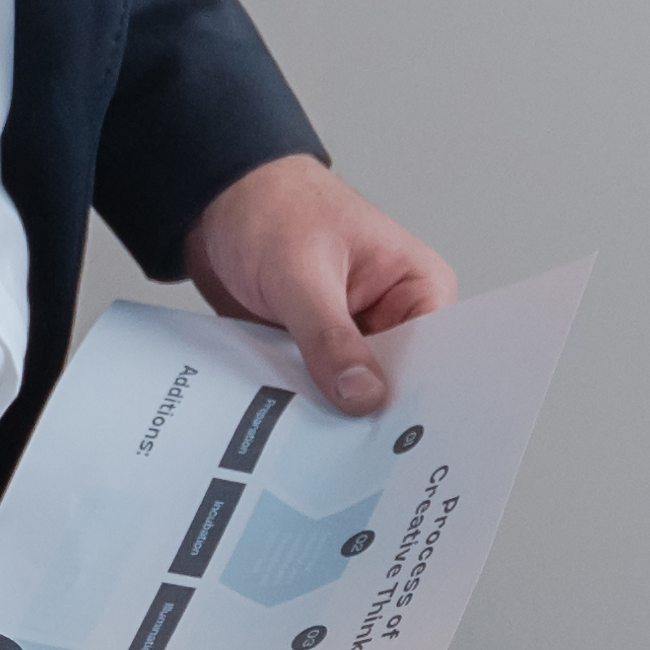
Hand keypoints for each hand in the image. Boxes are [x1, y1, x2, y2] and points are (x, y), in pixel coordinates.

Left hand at [183, 153, 452, 413]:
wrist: (214, 200)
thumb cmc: (272, 206)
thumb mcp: (303, 273)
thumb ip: (331, 337)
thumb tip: (363, 396)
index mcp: (416, 285)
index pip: (434, 358)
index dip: (414, 397)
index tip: (392, 434)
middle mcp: (391, 316)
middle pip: (393, 386)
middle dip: (366, 414)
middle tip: (346, 449)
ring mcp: (351, 338)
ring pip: (349, 395)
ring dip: (326, 412)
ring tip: (310, 439)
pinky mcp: (313, 352)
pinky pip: (313, 392)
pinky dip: (297, 403)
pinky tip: (283, 421)